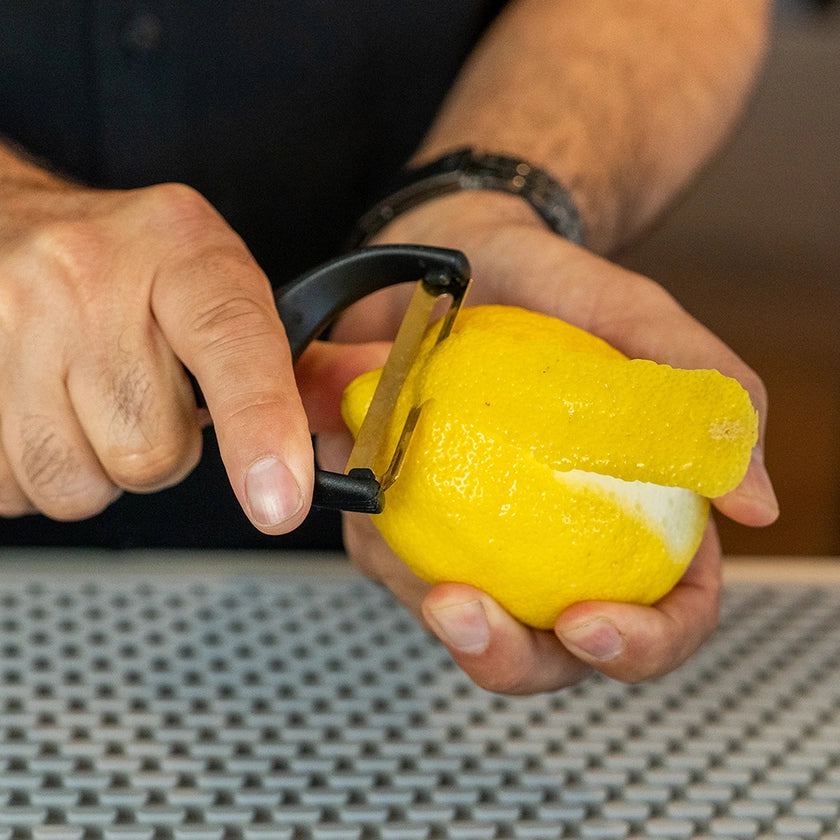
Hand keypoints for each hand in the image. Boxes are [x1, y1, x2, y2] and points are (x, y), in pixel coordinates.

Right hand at [0, 170, 312, 530]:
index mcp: (183, 251)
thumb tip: (339, 414)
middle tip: (144, 396)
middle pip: (151, 452)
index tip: (278, 501)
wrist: (3, 227)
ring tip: (88, 400)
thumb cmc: (126, 266)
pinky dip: (34, 472)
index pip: (236, 347)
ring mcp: (10, 322)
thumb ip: (281, 360)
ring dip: (95, 466)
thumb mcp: (212, 283)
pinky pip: (12, 487)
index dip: (261, 430)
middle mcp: (88, 276)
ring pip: (77, 485)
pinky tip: (40, 411)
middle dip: (159, 451)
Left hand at [316, 191, 778, 693]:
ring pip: (459, 620)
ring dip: (422, 597)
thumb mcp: (635, 318)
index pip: (665, 614)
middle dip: (507, 657)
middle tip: (464, 614)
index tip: (588, 621)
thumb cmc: (552, 289)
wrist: (456, 257)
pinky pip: (391, 562)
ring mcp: (480, 541)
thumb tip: (758, 505)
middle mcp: (556, 545)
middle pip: (550, 650)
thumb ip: (703, 396)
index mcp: (636, 518)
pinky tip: (365, 484)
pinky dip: (378, 539)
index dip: (640, 644)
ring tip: (391, 518)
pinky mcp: (412, 524)